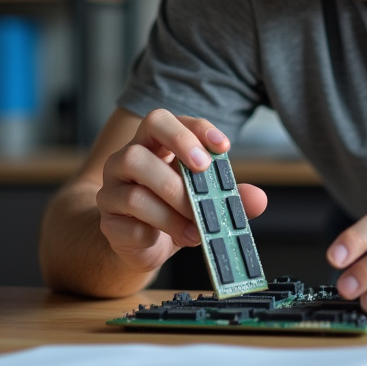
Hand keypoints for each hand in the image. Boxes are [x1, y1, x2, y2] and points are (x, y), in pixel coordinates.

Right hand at [95, 108, 267, 273]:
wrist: (139, 244)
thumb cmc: (173, 210)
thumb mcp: (205, 199)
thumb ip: (231, 196)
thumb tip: (258, 198)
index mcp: (151, 144)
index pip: (164, 121)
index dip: (194, 130)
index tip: (223, 147)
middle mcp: (125, 161)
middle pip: (137, 147)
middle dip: (172, 163)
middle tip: (203, 172)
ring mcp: (112, 191)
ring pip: (135, 192)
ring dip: (172, 209)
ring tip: (197, 227)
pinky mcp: (108, 223)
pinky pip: (128, 225)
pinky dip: (156, 233)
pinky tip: (173, 240)